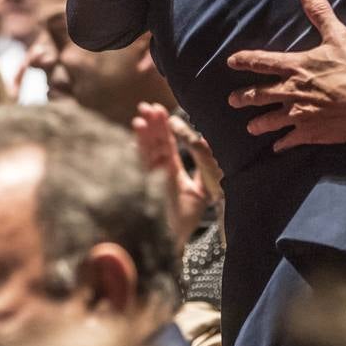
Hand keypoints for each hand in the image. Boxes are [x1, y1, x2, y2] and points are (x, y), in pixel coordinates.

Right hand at [132, 102, 220, 244]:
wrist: (177, 240)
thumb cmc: (187, 218)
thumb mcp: (201, 191)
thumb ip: (202, 171)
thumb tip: (208, 150)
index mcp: (171, 172)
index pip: (167, 145)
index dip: (163, 129)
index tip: (159, 111)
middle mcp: (160, 173)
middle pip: (155, 144)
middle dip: (152, 125)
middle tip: (147, 105)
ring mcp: (153, 179)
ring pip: (148, 151)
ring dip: (145, 133)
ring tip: (141, 115)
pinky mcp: (150, 185)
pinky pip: (145, 163)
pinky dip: (140, 148)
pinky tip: (136, 134)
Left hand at [226, 0, 345, 151]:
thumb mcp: (338, 36)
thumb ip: (320, 13)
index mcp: (296, 67)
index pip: (262, 62)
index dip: (245, 60)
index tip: (231, 62)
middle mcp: (291, 92)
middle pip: (259, 95)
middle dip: (243, 98)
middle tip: (232, 100)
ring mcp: (299, 114)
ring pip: (270, 121)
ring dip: (259, 124)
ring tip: (251, 128)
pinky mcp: (310, 132)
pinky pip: (291, 140)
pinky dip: (283, 144)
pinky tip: (278, 147)